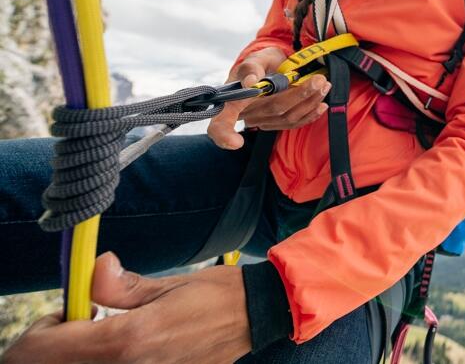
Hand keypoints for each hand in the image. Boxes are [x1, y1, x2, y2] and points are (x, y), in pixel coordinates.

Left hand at [0, 252, 250, 363]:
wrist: (258, 318)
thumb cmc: (219, 297)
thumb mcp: (170, 284)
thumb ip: (122, 286)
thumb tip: (94, 270)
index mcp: (130, 338)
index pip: (51, 347)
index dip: (46, 329)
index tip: (67, 309)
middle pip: (61, 363)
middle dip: (60, 342)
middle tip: (83, 318)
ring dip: (83, 350)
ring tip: (106, 329)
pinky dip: (105, 356)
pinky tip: (127, 343)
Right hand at [207, 47, 330, 149]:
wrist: (269, 68)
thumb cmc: (258, 64)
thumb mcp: (254, 59)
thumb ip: (251, 67)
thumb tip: (251, 82)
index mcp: (233, 99)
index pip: (221, 122)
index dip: (224, 134)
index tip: (235, 142)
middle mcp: (247, 114)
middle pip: (273, 109)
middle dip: (300, 95)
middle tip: (319, 80)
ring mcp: (263, 121)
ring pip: (287, 117)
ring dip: (310, 102)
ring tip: (324, 85)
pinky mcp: (277, 123)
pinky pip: (294, 123)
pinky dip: (311, 114)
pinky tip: (322, 104)